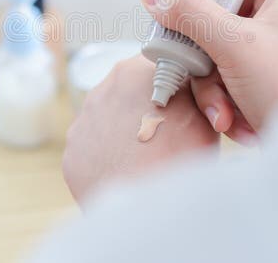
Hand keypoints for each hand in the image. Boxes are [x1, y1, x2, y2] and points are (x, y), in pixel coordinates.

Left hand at [63, 56, 217, 203]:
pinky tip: (127, 172)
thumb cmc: (179, 162)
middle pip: (130, 91)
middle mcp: (103, 89)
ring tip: (148, 158)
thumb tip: (186, 85)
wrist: (145, 212)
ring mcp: (83, 122)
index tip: (183, 101)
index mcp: (135, 71)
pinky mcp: (72, 152)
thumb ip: (192, 91)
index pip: (157, 64)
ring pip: (110, 119)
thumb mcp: (205, 116)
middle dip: (147, 107)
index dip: (174, 82)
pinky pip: (94, 148)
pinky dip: (109, 157)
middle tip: (169, 134)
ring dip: (126, 132)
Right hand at [140, 0, 277, 143]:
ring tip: (223, 111)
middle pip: (221, 12)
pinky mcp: (263, 83)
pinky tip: (233, 121)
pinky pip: (227, 78)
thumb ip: (190, 13)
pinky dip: (224, 101)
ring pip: (218, 51)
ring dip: (211, 86)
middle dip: (203, 48)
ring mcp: (272, 53)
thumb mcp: (235, 44)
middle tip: (189, 56)